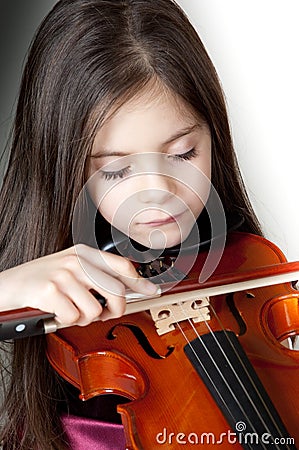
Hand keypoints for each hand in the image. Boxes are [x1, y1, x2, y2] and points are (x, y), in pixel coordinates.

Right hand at [0, 244, 157, 325]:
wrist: (5, 286)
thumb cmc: (38, 281)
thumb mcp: (68, 269)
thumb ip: (94, 276)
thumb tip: (123, 291)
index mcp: (82, 253)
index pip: (121, 265)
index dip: (140, 281)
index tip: (152, 290)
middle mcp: (75, 261)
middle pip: (115, 291)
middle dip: (114, 310)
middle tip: (103, 315)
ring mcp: (62, 275)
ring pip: (95, 310)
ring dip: (83, 319)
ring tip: (68, 311)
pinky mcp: (49, 291)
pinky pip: (74, 318)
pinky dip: (65, 322)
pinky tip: (54, 313)